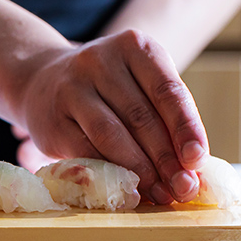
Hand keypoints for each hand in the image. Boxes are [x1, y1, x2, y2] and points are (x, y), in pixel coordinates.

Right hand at [14, 29, 208, 203]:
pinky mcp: (51, 120)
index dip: (186, 127)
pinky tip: (128, 190)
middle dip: (167, 158)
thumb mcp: (138, 84)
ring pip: (112, 135)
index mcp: (133, 47)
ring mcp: (71, 88)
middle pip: (141, 116)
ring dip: (140, 170)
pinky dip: (110, 175)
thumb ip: (165, 116)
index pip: (167, 90)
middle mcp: (99, 61)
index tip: (197, 159)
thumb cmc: (107, 89)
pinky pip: (85, 152)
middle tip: (184, 188)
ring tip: (161, 193)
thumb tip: (192, 167)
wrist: (42, 80)